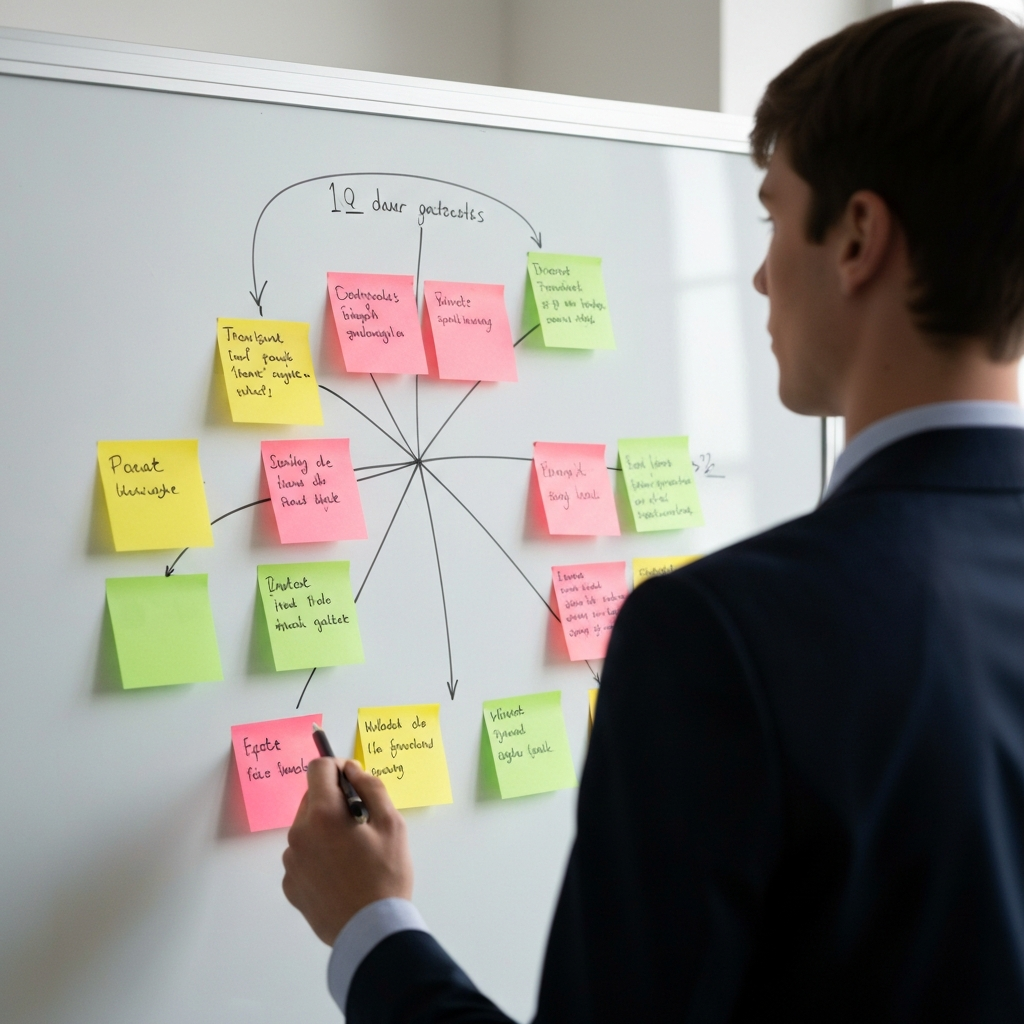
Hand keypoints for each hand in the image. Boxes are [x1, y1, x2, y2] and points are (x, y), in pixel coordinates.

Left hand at [282, 758, 412, 944]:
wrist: (370, 932)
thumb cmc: (385, 876)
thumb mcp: (392, 825)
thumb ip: (372, 788)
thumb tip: (353, 771)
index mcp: (322, 815)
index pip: (318, 769)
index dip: (337, 766)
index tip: (353, 779)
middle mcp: (299, 834)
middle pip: (312, 798)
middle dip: (334, 800)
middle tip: (361, 821)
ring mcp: (291, 862)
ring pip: (306, 828)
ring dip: (325, 828)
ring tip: (352, 852)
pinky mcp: (290, 885)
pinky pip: (303, 856)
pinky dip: (318, 855)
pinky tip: (340, 872)